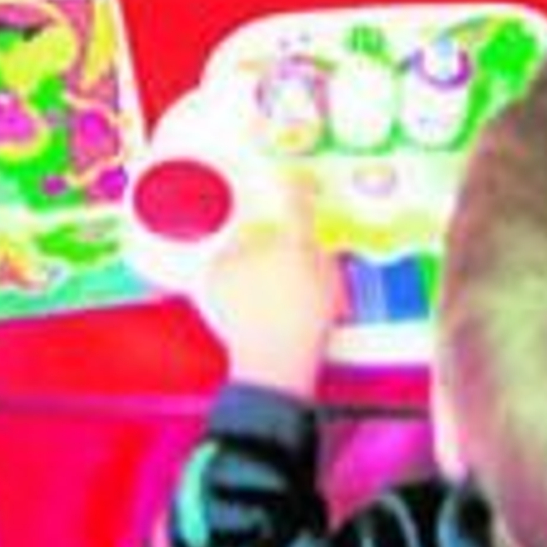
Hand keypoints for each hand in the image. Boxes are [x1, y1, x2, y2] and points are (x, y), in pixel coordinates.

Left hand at [201, 187, 340, 398]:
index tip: (297, 181)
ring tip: (263, 299)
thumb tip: (313, 241)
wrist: (271, 364)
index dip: (298, 187)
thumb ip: (323, 257)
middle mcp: (263, 244)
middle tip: (282, 279)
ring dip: (254, 264)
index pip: (295, 201)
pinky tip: (244, 301)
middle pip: (270, 231)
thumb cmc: (306, 331)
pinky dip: (233, 277)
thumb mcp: (331, 289)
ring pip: (247, 248)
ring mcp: (236, 257)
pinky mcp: (216, 273)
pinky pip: (227, 265)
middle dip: (275, 247)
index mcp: (295, 245)